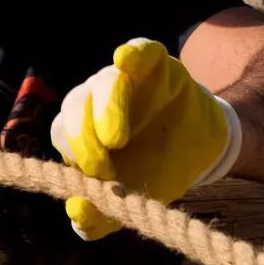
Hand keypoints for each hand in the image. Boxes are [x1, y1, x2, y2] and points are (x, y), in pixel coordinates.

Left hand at [52, 38, 242, 239]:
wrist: (201, 150)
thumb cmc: (155, 171)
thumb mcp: (128, 202)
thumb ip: (99, 214)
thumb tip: (75, 211)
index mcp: (82, 130)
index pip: (63, 133)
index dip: (74, 153)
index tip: (96, 176)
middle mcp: (94, 100)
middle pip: (75, 105)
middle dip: (81, 135)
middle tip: (100, 164)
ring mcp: (123, 78)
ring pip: (103, 81)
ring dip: (105, 106)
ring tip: (114, 137)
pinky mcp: (154, 62)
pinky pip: (140, 49)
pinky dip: (132, 53)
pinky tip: (125, 59)